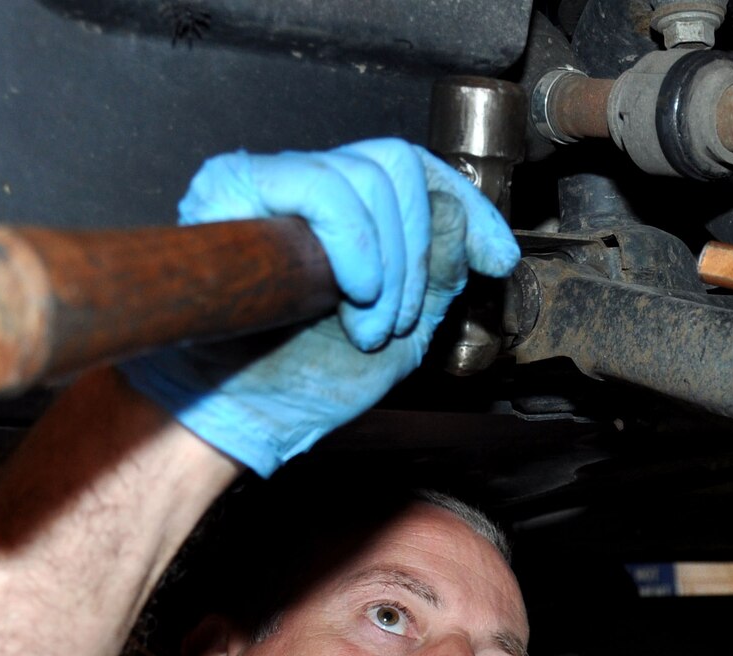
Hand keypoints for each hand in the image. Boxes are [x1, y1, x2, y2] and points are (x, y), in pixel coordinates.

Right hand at [119, 140, 520, 476]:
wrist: (243, 413)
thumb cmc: (308, 379)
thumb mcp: (405, 333)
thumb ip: (440, 276)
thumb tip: (462, 219)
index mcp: (351, 214)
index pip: (416, 169)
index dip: (466, 205)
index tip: (498, 257)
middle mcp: (311, 186)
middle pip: (398, 165)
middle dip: (418, 252)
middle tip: (398, 318)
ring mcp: (273, 182)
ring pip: (367, 176)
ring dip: (387, 265)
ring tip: (365, 325)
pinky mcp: (235, 186)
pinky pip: (321, 187)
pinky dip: (353, 245)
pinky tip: (350, 294)